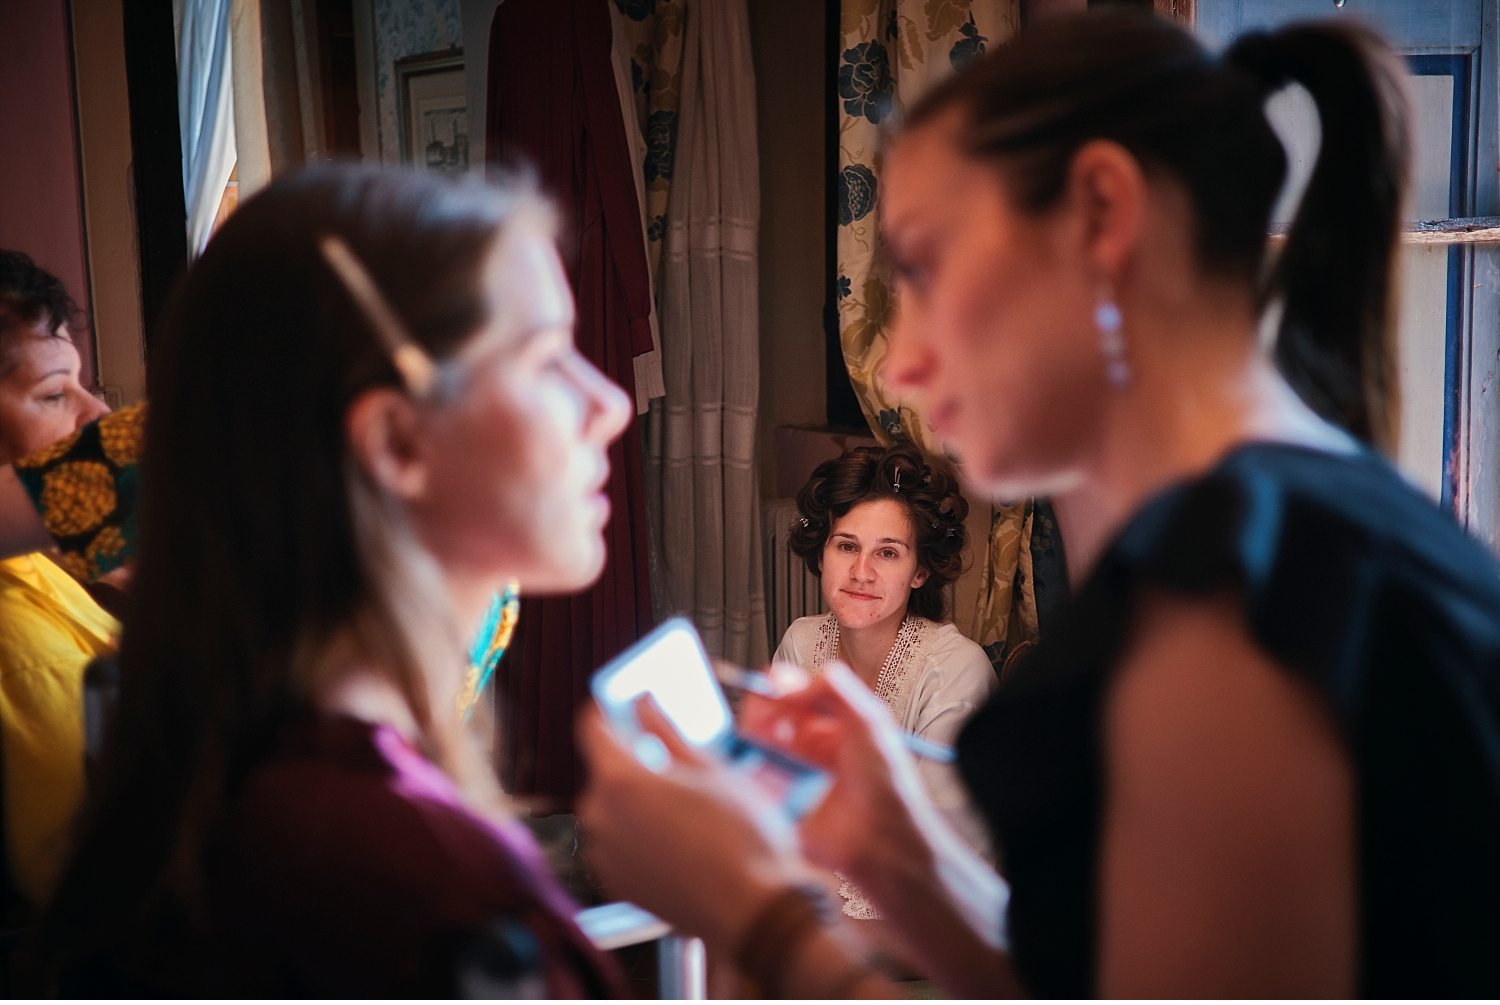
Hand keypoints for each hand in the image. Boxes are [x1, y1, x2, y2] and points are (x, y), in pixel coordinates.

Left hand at [576, 698, 813, 949]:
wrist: (754, 911)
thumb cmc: (742, 839)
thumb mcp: (712, 769)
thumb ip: (667, 732)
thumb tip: (645, 704)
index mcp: (620, 780)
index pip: (592, 728)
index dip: (608, 709)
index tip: (623, 704)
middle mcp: (600, 818)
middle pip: (604, 772)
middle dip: (632, 762)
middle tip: (673, 763)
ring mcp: (604, 855)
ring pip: (610, 810)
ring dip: (635, 802)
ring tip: (685, 809)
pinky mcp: (615, 885)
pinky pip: (617, 844)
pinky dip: (637, 835)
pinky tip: (679, 839)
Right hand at [738, 662, 938, 882]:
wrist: (882, 836)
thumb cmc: (886, 785)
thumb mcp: (870, 721)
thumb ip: (836, 689)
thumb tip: (793, 678)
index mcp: (829, 724)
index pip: (795, 693)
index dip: (782, 685)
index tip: (775, 684)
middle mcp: (806, 746)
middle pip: (768, 713)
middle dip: (763, 707)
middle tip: (766, 712)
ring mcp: (789, 772)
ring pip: (754, 740)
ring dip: (756, 733)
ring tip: (768, 739)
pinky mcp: (776, 797)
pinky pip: (751, 773)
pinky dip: (749, 763)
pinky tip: (762, 762)